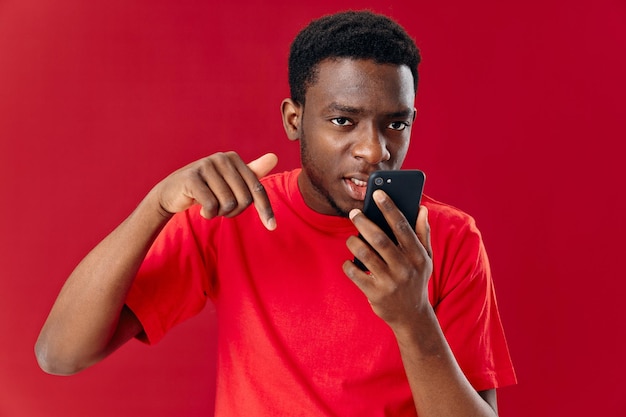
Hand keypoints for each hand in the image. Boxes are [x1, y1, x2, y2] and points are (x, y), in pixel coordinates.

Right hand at [151, 151, 277, 229]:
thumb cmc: (206, 188)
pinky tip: (201, 210)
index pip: (257, 189)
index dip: (265, 210)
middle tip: (221, 209)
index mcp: (234, 159)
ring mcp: (205, 166)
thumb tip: (275, 157)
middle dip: (234, 212)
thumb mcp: (230, 181)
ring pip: (228, 204)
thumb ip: (252, 172)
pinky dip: (208, 214)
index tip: (272, 227)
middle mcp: (221, 158)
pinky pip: (211, 206)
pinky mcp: (191, 178)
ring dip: (219, 213)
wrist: (171, 193)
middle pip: (244, 199)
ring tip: (209, 207)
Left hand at [343, 189, 432, 326]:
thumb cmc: (416, 280)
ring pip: (364, 254)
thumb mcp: (425, 259)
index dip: (389, 208)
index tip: (377, 193)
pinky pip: (355, 273)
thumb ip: (422, 233)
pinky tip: (349, 261)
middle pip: (379, 239)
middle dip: (363, 222)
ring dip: (353, 242)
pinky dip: (348, 265)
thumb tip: (422, 208)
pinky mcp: (375, 294)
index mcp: (418, 255)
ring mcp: (390, 282)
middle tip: (354, 212)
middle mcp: (404, 268)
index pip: (402, 226)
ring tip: (351, 238)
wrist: (412, 316)